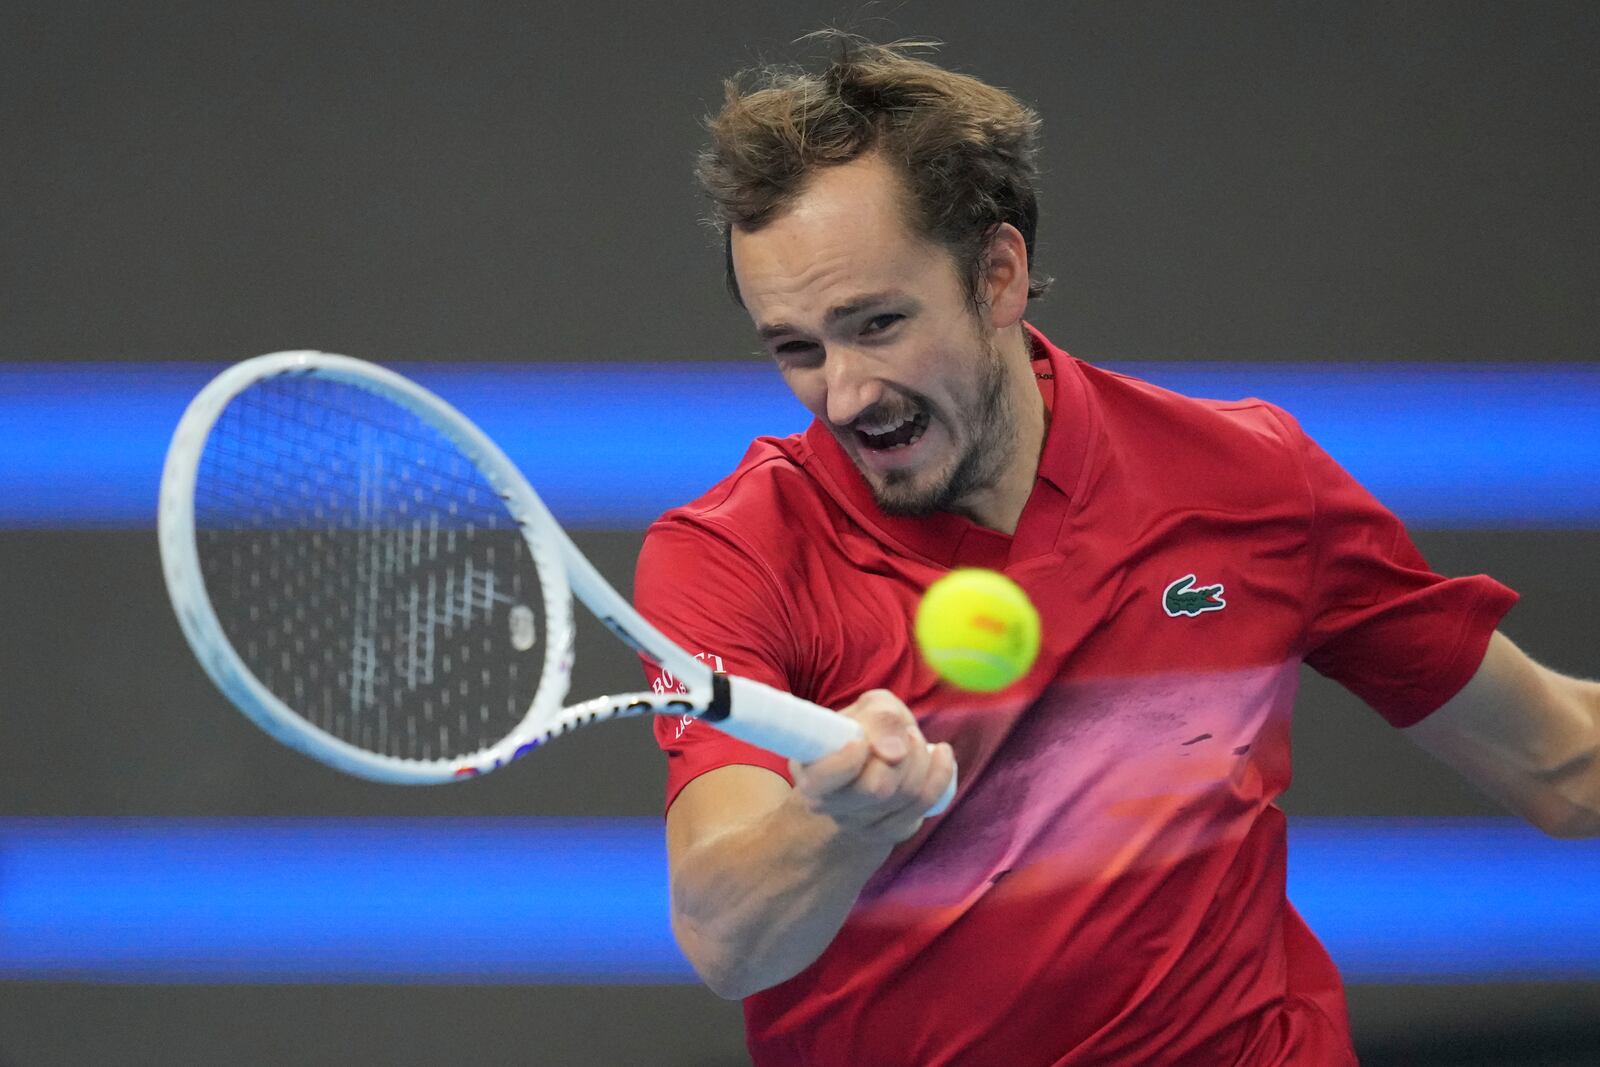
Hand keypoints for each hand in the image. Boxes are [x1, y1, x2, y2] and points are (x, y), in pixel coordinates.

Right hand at [788, 689, 954, 844]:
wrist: (869, 762)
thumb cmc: (862, 731)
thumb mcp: (867, 709)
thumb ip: (879, 717)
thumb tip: (894, 751)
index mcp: (812, 776)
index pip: (823, 781)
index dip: (847, 762)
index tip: (861, 743)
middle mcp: (832, 807)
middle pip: (877, 788)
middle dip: (902, 752)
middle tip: (904, 733)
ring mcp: (862, 824)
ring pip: (906, 795)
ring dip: (921, 758)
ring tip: (915, 739)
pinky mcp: (892, 830)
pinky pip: (925, 804)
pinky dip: (940, 773)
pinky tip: (941, 752)